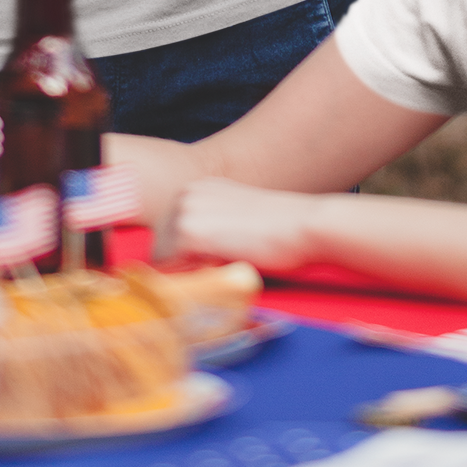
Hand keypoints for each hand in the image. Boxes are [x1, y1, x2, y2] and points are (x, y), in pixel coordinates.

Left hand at [167, 178, 319, 274]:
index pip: (169, 233)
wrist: (305, 225)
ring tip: (223, 268)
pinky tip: (222, 269)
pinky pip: (171, 269)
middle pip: (161, 246)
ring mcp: (184, 211)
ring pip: (163, 260)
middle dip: (182, 265)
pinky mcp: (189, 232)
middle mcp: (186, 193)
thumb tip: (192, 260)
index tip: (210, 265)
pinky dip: (191, 278)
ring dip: (186, 273)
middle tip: (219, 270)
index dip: (185, 258)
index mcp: (198, 188)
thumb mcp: (239, 220)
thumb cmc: (282, 230)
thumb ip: (213, 231)